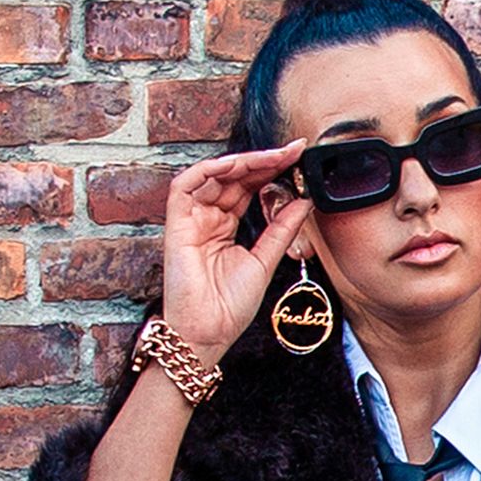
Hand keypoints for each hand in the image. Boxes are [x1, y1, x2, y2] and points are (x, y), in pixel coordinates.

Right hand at [162, 140, 312, 363]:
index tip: (298, 158)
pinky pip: (185, 186)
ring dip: (242, 162)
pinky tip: (235, 165)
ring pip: (213, 176)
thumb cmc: (231, 305)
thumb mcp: (266, 260)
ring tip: (272, 157)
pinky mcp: (175, 224)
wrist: (210, 330)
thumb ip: (282, 229)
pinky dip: (209, 171)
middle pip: (234, 178)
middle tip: (292, 150)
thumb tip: (304, 201)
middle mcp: (207, 219)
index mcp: (226, 227)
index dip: (271, 171)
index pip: (248, 189)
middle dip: (263, 161)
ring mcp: (190, 220)